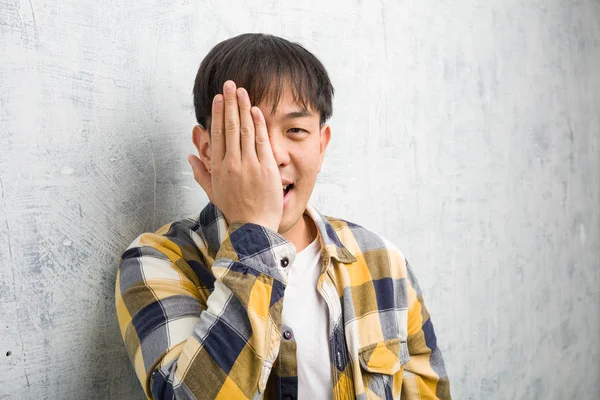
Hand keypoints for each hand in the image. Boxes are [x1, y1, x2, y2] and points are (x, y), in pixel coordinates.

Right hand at [187, 81, 282, 231]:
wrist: (253, 228)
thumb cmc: (234, 211)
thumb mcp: (213, 193)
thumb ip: (200, 173)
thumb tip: (190, 157)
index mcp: (218, 167)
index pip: (218, 134)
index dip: (218, 114)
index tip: (219, 98)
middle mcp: (232, 163)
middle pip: (231, 127)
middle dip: (230, 103)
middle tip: (230, 84)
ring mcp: (250, 165)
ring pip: (246, 130)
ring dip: (243, 107)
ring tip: (242, 91)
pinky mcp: (266, 168)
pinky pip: (262, 141)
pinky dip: (259, 124)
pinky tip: (256, 109)